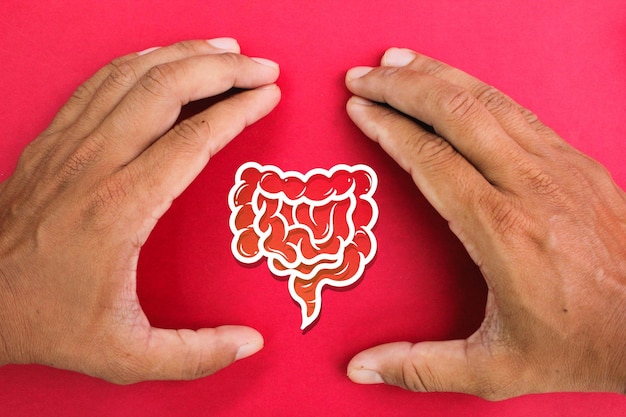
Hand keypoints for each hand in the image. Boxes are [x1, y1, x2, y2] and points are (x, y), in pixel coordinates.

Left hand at [0, 39, 279, 382]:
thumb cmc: (46, 321)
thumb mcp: (126, 355)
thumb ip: (194, 355)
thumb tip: (250, 343)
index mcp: (122, 208)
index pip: (193, 139)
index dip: (238, 111)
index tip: (268, 96)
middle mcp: (95, 164)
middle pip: (167, 89)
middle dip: (223, 68)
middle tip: (261, 66)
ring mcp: (69, 145)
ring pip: (134, 75)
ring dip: (184, 54)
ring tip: (226, 50)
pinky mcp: (52, 140)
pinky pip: (101, 82)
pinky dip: (141, 61)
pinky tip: (164, 58)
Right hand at [344, 47, 625, 399]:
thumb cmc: (582, 344)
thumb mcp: (496, 368)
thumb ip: (422, 366)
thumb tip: (362, 367)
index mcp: (502, 231)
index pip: (431, 159)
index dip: (389, 128)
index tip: (359, 110)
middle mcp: (530, 187)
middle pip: (456, 113)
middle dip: (401, 87)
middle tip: (362, 76)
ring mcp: (559, 167)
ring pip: (488, 100)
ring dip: (437, 75)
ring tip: (397, 61)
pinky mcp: (578, 162)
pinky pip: (517, 110)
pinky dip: (477, 89)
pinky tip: (455, 83)